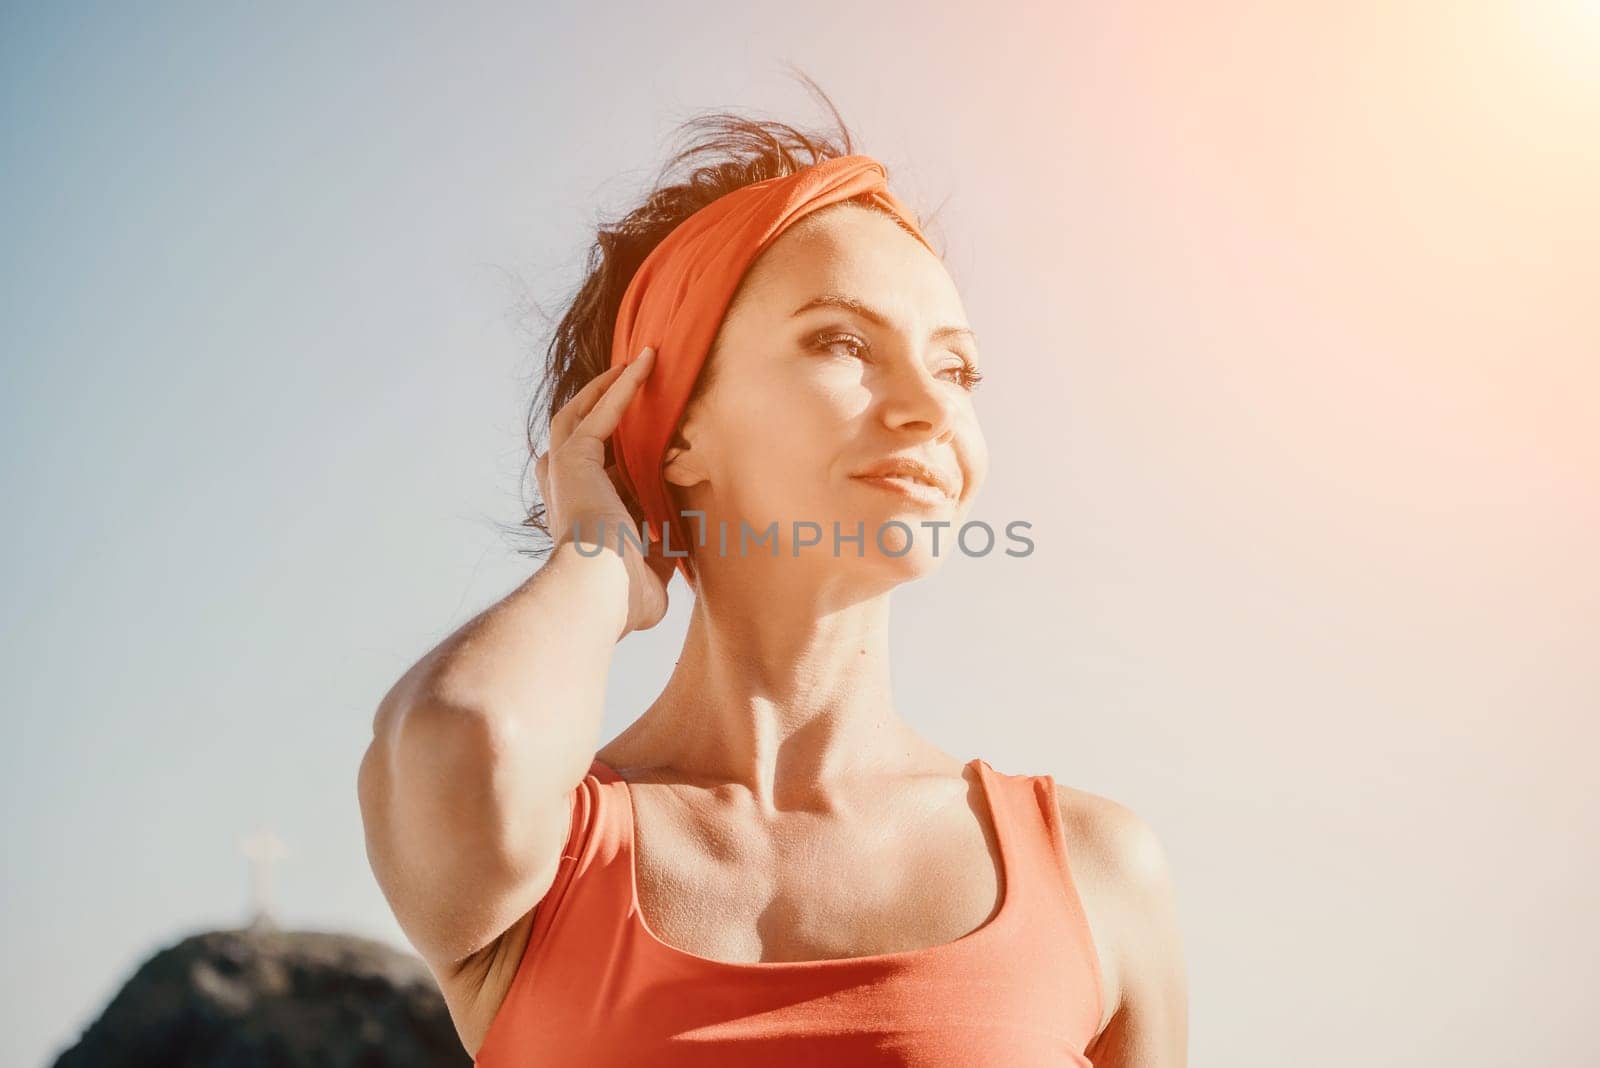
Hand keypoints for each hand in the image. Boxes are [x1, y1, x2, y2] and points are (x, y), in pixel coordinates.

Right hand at [534, 346, 676, 636]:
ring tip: (635, 363)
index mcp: (575, 518)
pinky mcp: (576, 458)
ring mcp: (564, 472)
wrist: (599, 591)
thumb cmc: (622, 598)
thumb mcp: (647, 576)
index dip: (594, 454)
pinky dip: (622, 387)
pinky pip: (602, 412)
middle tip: (622, 381)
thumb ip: (657, 559)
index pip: (578, 474)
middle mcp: (562, 491)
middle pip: (570, 434)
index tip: (624, 437)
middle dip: (593, 405)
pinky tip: (645, 365)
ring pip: (577, 414)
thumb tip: (676, 553)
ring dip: (605, 387)